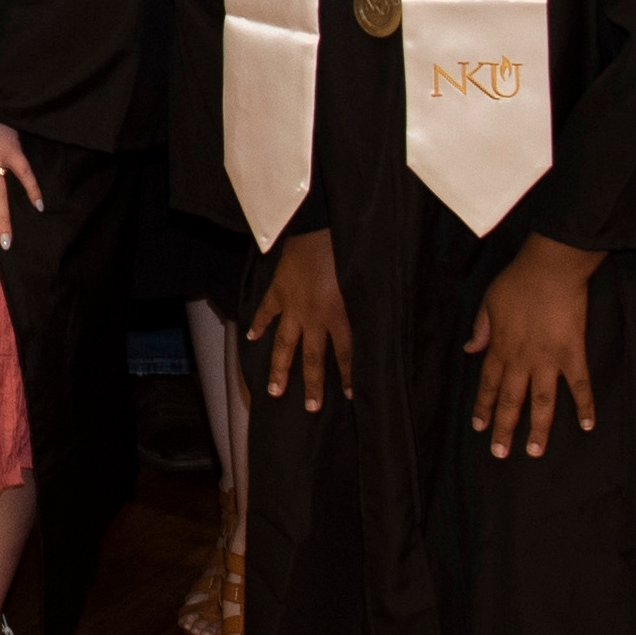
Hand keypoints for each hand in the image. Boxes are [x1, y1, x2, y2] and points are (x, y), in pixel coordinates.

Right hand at [251, 230, 352, 409]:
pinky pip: (266, 312)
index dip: (348, 376)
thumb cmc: (346, 251)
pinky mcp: (278, 291)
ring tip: (274, 389)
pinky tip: (252, 338)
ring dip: (279, 368)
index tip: (350, 396)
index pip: (345, 354)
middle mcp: (313, 317)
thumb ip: (367, 305)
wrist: (317, 226)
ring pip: (284, 344)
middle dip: (311, 384)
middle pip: (311, 357)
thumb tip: (382, 322)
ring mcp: (292, 306)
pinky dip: (258, 324)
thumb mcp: (365, 281)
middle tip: (311, 408)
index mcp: (338, 315)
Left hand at [466, 235, 601, 458]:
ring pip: (541, 402)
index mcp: (500, 347)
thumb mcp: (488, 302)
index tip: (478, 427)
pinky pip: (580, 385)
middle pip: (510, 401)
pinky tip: (588, 425)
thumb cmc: (518, 281)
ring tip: (534, 451)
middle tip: (499, 454)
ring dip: (538, 429)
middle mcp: (522, 360)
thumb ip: (480, 329)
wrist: (550, 268)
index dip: (482, 407)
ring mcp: (549, 360)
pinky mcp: (573, 354)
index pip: (487, 384)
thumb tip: (469, 349)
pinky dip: (585, 405)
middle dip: (503, 429)